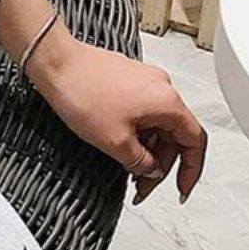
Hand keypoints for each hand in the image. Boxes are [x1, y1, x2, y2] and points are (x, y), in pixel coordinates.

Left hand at [27, 37, 207, 203]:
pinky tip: (117, 143)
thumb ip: (141, 163)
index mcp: (168, 101)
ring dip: (145, 148)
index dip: (190, 169)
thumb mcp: (114, 141)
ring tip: (126, 167)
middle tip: (141, 185)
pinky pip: (140, 111)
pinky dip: (134, 131)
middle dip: (159, 163)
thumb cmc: (80, 90)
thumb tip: (152, 170)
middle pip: (173, 134)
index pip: (194, 141)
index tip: (181, 188)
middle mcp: (161, 86)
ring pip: (155, 124)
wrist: (54, 62)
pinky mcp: (125, 79)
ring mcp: (143, 80)